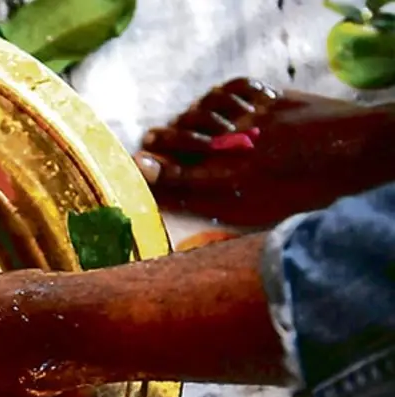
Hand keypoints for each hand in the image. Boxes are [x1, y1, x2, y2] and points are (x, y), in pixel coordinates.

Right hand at [134, 78, 394, 225]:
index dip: (153, 170)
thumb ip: (214, 205)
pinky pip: (237, 88)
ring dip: (191, 115)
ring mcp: (253, 117)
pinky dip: (224, 92)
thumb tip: (180, 204)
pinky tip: (219, 99)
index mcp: (231, 179)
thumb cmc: (308, 195)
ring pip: (206, 108)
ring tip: (184, 120)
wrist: (358, 156)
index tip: (137, 164)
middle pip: (184, 136)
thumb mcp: (257, 211)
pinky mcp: (273, 99)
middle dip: (163, 139)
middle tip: (150, 140)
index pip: (179, 173)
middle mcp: (235, 145)